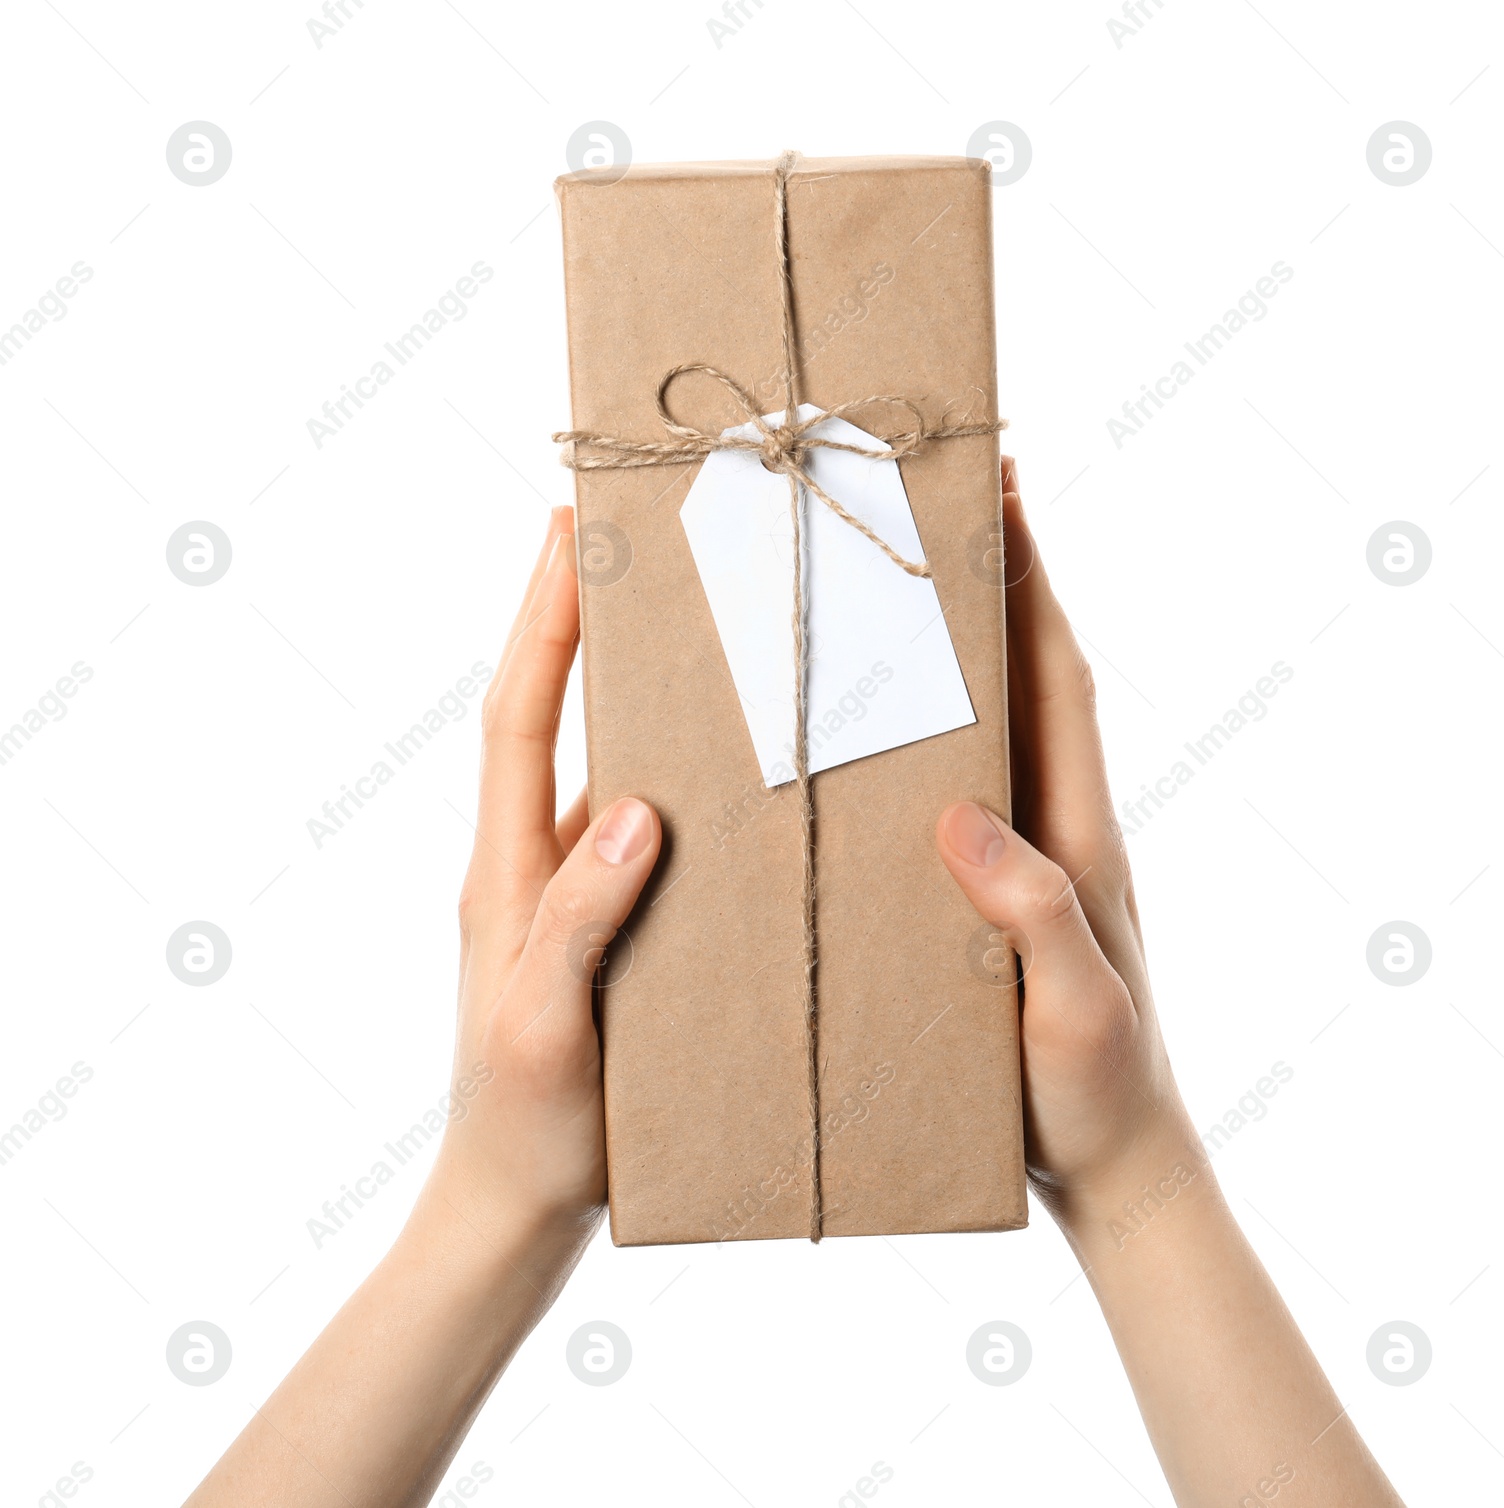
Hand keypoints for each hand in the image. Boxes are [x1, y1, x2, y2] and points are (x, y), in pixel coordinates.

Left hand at [424, 505, 660, 1253]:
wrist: (513, 1207)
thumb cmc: (528, 1130)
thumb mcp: (547, 1028)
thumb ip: (579, 920)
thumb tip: (632, 809)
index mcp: (504, 872)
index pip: (518, 717)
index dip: (541, 622)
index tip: (566, 533)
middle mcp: (528, 864)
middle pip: (548, 715)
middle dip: (576, 622)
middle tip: (626, 544)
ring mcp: (563, 894)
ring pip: (594, 764)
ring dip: (626, 690)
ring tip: (686, 623)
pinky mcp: (601, 926)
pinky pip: (630, 828)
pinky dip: (666, 774)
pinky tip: (719, 765)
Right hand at [937, 457, 1199, 1226]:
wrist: (1115, 1165)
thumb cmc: (1100, 1095)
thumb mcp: (1074, 1011)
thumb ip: (1035, 914)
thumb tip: (964, 814)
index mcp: (1080, 838)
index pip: (1060, 687)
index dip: (1036, 588)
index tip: (1006, 496)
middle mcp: (1058, 829)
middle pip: (1031, 682)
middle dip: (998, 586)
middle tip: (941, 507)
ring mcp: (1030, 860)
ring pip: (997, 728)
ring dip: (961, 650)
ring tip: (897, 585)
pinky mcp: (997, 897)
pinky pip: (964, 790)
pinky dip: (934, 735)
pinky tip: (881, 730)